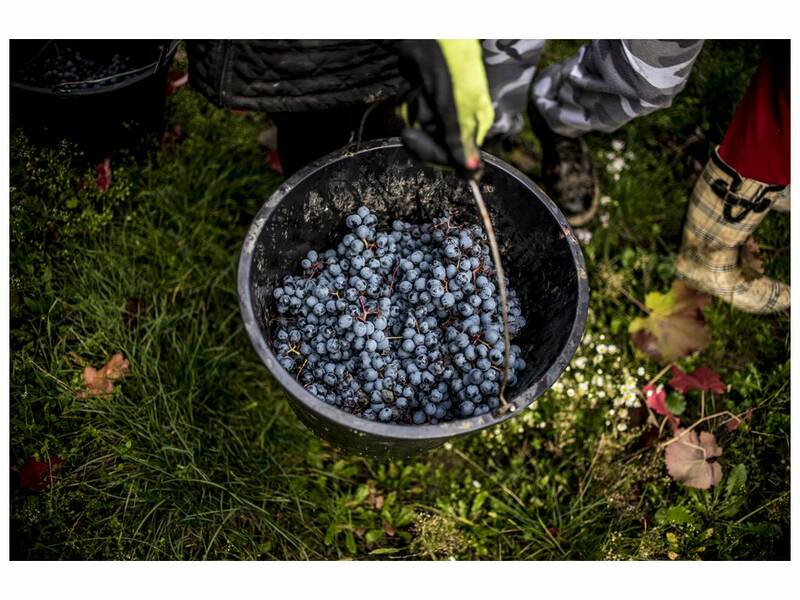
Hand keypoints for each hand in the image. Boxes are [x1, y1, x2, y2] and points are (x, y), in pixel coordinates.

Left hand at [396, 40, 494, 174]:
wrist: (429, 34)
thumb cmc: (449, 65)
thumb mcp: (454, 104)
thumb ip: (459, 138)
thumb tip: (472, 172)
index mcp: (477, 120)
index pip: (461, 156)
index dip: (442, 157)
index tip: (421, 148)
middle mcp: (461, 117)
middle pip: (440, 146)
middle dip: (424, 135)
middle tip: (411, 129)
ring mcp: (443, 109)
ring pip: (424, 129)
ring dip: (417, 112)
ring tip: (421, 91)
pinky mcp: (427, 99)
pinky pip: (415, 114)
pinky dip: (410, 103)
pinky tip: (414, 87)